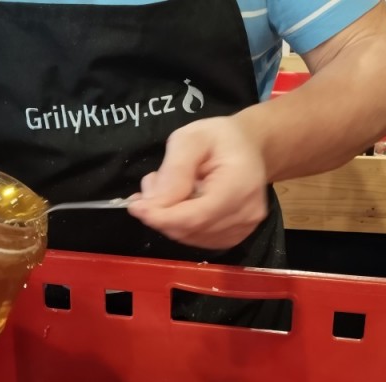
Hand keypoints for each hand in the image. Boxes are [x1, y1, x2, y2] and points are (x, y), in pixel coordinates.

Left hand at [127, 116, 267, 249]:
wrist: (249, 148)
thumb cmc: (220, 138)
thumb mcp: (192, 138)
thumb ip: (174, 170)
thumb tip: (154, 204)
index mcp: (240, 186)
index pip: (196, 216)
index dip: (162, 217)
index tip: (136, 207)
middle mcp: (246, 214)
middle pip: (190, 229)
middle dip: (161, 213)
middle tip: (150, 186)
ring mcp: (242, 229)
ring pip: (189, 237)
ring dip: (168, 218)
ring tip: (166, 188)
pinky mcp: (234, 237)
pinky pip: (197, 239)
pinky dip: (180, 224)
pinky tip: (179, 202)